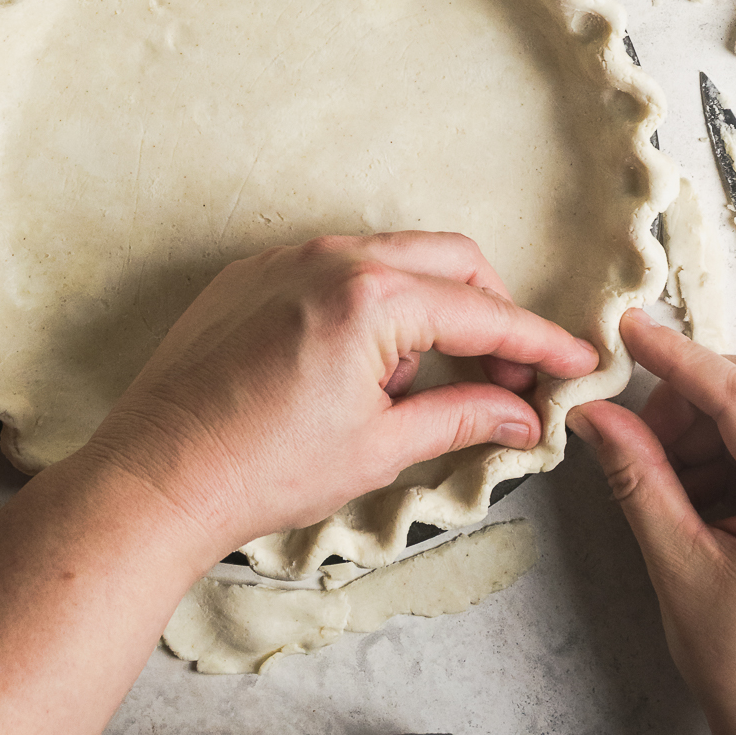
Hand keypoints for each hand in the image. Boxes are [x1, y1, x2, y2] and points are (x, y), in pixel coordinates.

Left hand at [87, 231, 597, 558]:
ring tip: (423, 383)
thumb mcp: (379, 449)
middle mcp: (331, 257)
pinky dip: (373, 302)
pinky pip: (337, 267)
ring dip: (431, 305)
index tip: (577, 362)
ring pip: (394, 258)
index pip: (482, 311)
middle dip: (491, 310)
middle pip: (450, 260)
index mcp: (371, 298)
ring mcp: (286, 257)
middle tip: (509, 374)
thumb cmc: (261, 470)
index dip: (539, 341)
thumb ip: (462, 419)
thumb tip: (523, 416)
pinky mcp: (252, 272)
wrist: (157, 477)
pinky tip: (364, 365)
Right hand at [567, 308, 735, 734]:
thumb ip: (636, 476)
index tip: (632, 331)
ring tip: (669, 483)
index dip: (680, 358)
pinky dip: (728, 448)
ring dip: (708, 424)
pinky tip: (697, 495)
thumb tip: (596, 414)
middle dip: (693, 396)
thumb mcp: (677, 565)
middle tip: (641, 435)